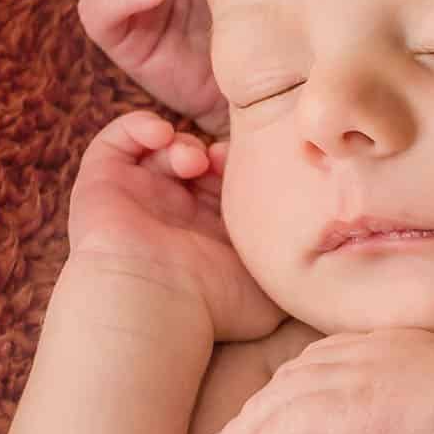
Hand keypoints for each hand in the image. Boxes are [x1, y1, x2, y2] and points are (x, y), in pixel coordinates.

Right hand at [66, 111, 283, 342]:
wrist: (153, 306)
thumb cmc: (212, 306)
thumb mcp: (269, 290)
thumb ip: (295, 268)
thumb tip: (331, 256)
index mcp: (206, 235)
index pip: (225, 185)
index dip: (239, 168)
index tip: (254, 168)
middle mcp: (171, 216)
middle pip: (196, 162)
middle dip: (212, 153)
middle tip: (223, 161)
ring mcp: (136, 199)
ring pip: (160, 150)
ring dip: (181, 144)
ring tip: (192, 162)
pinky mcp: (102, 184)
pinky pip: (117, 140)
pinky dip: (139, 126)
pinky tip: (162, 136)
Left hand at [200, 328, 433, 433]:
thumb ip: (417, 403)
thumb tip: (404, 433)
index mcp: (391, 344)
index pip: (323, 358)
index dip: (291, 387)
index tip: (274, 412)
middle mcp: (366, 351)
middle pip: (291, 376)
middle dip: (256, 407)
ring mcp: (355, 376)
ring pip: (278, 401)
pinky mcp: (347, 409)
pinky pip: (284, 430)